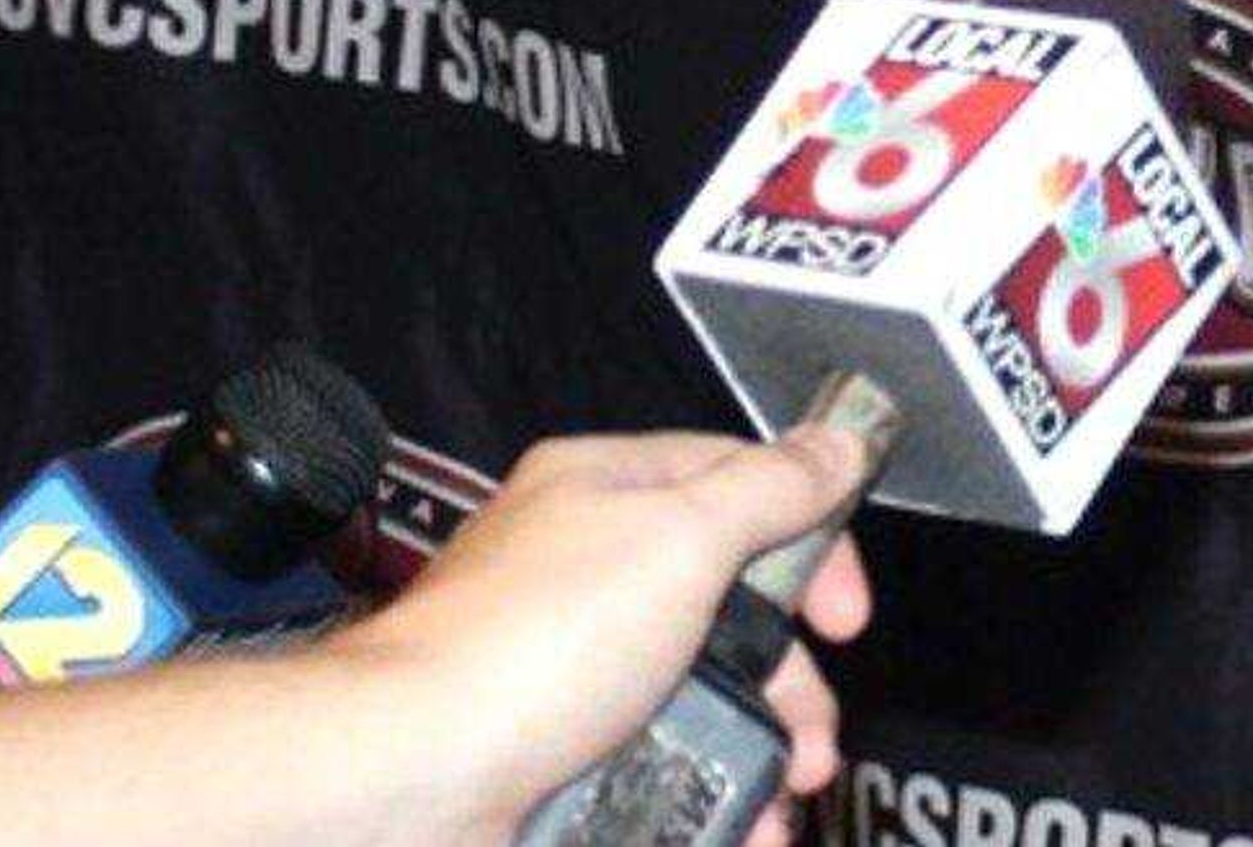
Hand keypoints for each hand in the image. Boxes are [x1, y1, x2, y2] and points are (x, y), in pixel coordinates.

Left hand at [322, 424, 874, 844]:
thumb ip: (772, 489)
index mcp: (606, 490)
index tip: (845, 614)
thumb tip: (837, 444)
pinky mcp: (547, 751)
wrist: (407, 779)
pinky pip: (645, 766)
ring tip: (778, 802)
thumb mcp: (683, 538)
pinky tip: (730, 827)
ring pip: (690, 698)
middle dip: (787, 679)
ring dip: (752, 753)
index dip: (810, 539)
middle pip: (724, 606)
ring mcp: (561, 667)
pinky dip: (697, 798)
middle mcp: (581, 571)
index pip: (738, 482)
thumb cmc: (527, 646)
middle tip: (813, 736)